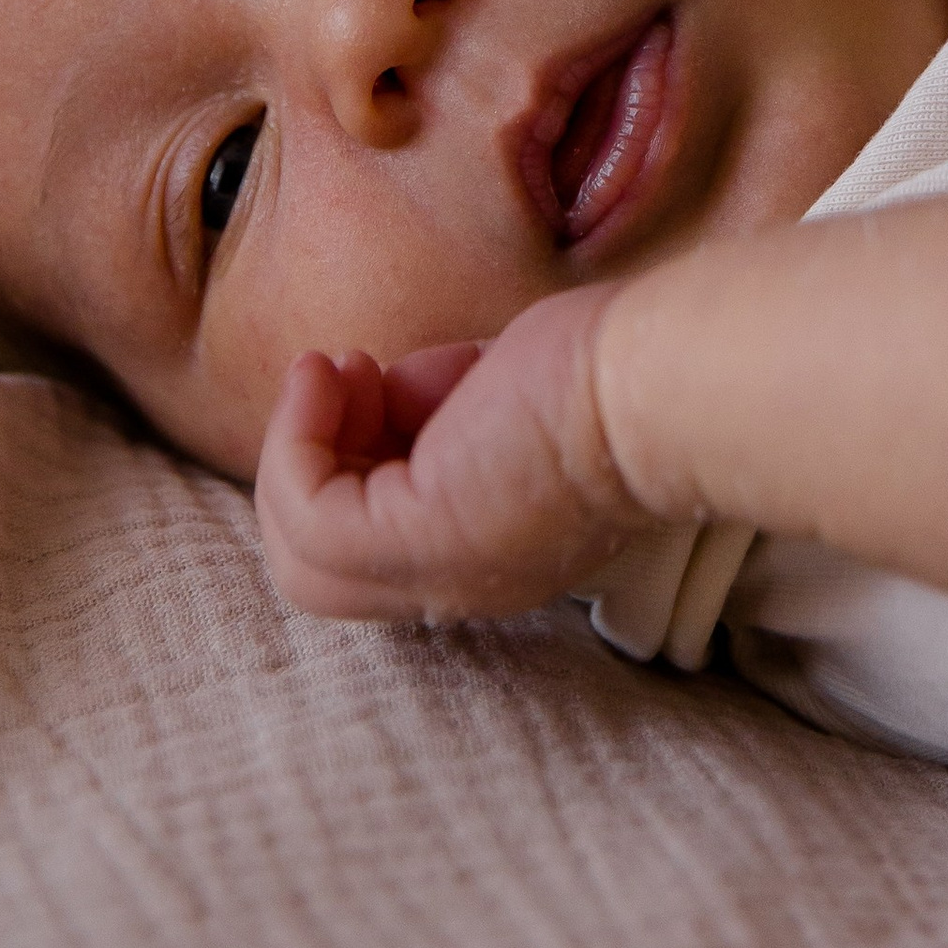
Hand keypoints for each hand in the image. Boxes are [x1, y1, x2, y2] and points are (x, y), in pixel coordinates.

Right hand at [254, 295, 648, 625]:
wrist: (653, 377)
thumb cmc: (602, 365)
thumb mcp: (490, 393)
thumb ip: (433, 410)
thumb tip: (380, 393)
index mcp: (486, 554)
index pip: (371, 552)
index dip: (347, 461)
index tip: (373, 378)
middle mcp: (459, 582)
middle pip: (323, 571)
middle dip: (310, 463)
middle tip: (345, 377)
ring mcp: (437, 572)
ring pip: (302, 563)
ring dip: (295, 452)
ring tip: (334, 372)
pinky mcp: (419, 539)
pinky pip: (306, 518)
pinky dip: (294, 443)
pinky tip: (330, 374)